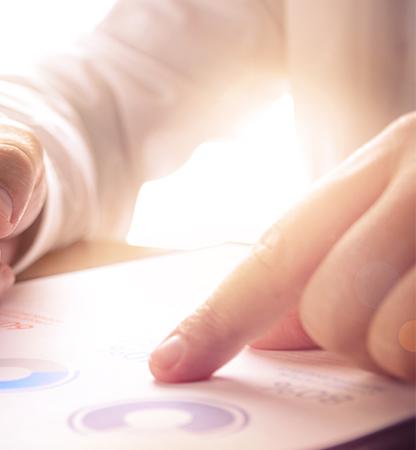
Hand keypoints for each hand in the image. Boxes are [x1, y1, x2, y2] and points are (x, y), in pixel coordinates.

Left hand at [150, 113, 415, 381]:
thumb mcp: (399, 214)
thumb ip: (325, 269)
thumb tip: (259, 340)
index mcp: (381, 164)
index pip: (275, 254)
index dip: (217, 319)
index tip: (168, 362)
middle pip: (326, 310)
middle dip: (349, 336)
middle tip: (393, 317)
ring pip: (378, 339)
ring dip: (398, 351)